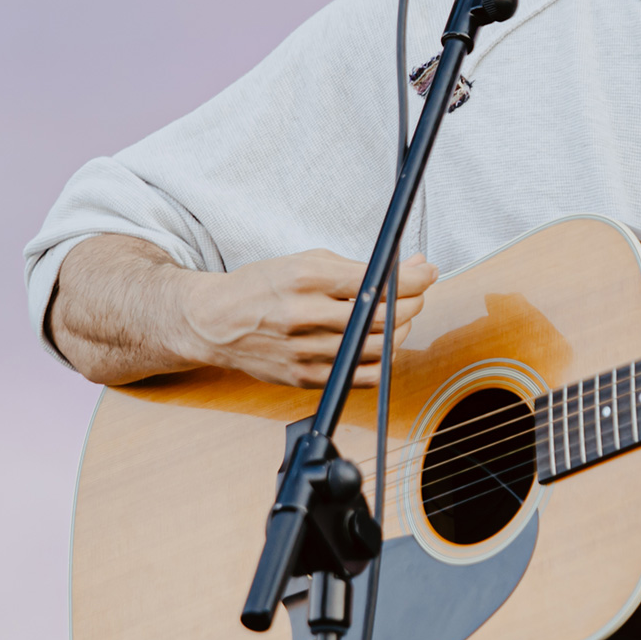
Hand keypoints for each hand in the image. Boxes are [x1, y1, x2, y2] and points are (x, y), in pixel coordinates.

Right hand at [180, 249, 436, 388]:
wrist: (213, 321)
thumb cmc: (263, 286)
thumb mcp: (305, 261)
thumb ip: (357, 267)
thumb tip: (411, 266)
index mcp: (305, 278)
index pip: (377, 281)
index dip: (413, 278)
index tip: (427, 271)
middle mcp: (304, 315)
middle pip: (382, 317)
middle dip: (412, 302)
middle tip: (416, 293)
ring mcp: (303, 351)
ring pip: (376, 348)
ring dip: (399, 330)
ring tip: (397, 317)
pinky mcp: (303, 378)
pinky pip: (359, 376)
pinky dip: (380, 361)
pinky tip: (378, 345)